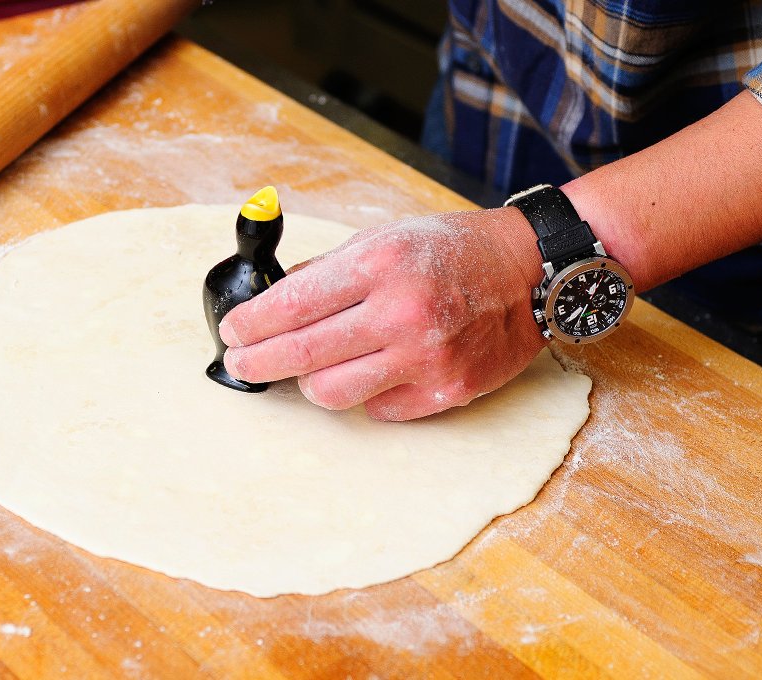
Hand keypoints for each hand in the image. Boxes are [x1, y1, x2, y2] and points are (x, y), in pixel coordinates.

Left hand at [219, 208, 546, 419]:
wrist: (529, 271)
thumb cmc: (452, 249)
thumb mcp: (384, 238)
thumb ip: (328, 270)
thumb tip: (273, 300)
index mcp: (379, 265)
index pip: (292, 305)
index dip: (250, 324)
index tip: (232, 332)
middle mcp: (402, 312)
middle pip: (302, 355)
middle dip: (256, 362)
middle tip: (240, 364)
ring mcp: (426, 357)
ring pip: (332, 393)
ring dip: (309, 382)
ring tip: (310, 367)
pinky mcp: (446, 391)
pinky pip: (377, 408)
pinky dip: (364, 393)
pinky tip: (373, 370)